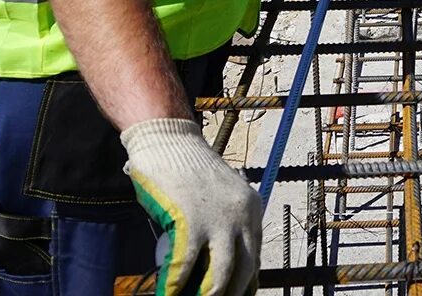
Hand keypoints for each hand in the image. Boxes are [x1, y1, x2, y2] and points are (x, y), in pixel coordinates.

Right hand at [122, 119, 261, 295]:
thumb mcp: (218, 199)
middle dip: (226, 295)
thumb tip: (215, 270)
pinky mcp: (189, 222)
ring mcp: (216, 220)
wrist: (169, 141)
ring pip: (218, 277)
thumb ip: (224, 228)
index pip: (254, 260)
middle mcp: (241, 216)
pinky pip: (184, 266)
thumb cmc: (187, 171)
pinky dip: (174, 286)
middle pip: (241, 273)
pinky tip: (167, 293)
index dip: (243, 286)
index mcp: (252, 210)